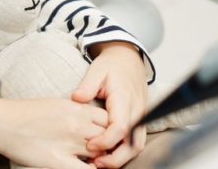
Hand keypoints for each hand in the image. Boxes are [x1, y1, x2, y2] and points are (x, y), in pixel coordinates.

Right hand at [0, 97, 108, 168]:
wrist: (2, 123)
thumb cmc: (25, 114)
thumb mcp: (55, 105)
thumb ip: (76, 112)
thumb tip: (90, 123)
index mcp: (75, 108)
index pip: (107, 118)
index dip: (110, 129)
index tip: (105, 137)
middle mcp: (76, 124)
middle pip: (109, 137)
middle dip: (110, 146)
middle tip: (103, 153)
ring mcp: (69, 144)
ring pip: (101, 155)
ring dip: (101, 160)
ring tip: (94, 161)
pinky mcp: (59, 162)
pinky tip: (86, 168)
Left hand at [73, 42, 148, 167]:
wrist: (128, 59)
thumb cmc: (111, 65)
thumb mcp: (97, 69)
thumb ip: (87, 85)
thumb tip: (76, 98)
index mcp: (125, 99)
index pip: (120, 127)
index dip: (106, 141)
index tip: (88, 145)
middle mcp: (137, 111)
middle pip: (133, 144)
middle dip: (115, 158)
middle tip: (94, 163)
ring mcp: (141, 117)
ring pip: (136, 146)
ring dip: (120, 158)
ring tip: (98, 162)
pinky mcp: (139, 121)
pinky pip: (135, 142)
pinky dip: (123, 152)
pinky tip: (106, 154)